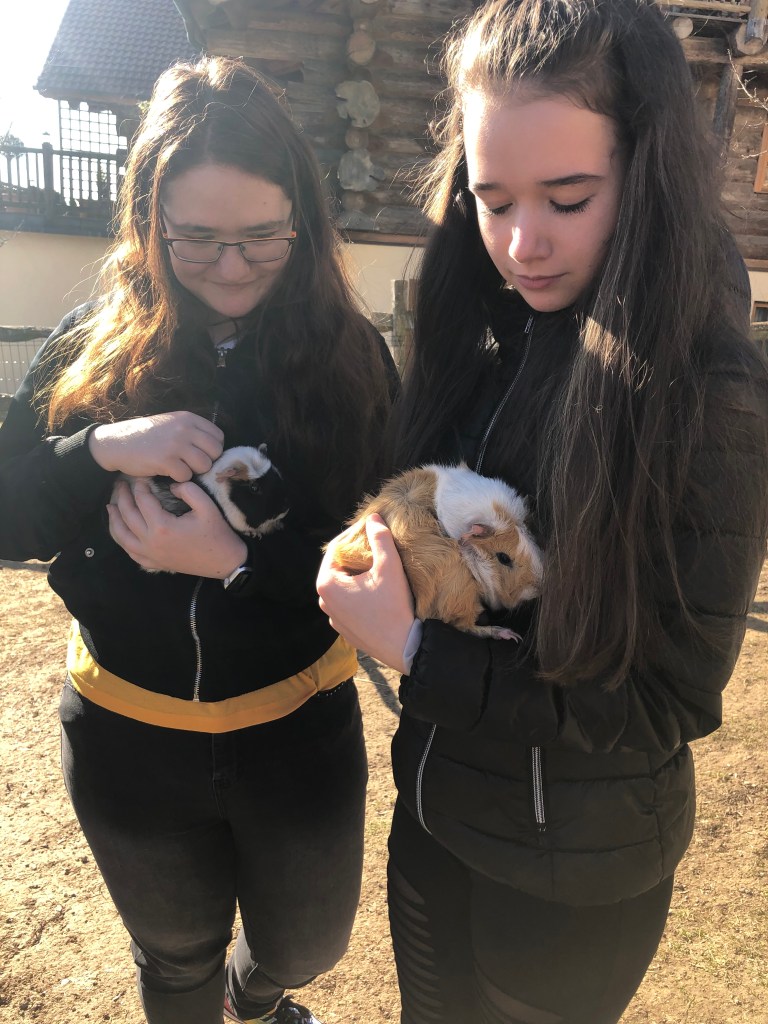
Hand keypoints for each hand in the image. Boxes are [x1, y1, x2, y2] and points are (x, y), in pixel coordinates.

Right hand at [90, 411, 223, 480]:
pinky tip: (168, 473)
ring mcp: (176, 444)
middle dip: (206, 462)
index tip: (200, 455)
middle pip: (215, 452)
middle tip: (191, 465)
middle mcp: (185, 429)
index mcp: (188, 418)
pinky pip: (186, 476)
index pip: (218, 436)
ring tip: (179, 468)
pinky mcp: (166, 460)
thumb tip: (215, 448)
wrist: (117, 442)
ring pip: (204, 465)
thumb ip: (192, 431)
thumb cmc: (146, 436)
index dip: (213, 449)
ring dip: (193, 472)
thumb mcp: (171, 423)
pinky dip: (178, 479)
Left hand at [107, 478, 246, 576]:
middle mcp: (150, 542)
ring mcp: (150, 555)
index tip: (141, 477)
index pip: (143, 501)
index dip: (140, 486)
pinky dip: (122, 540)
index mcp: (162, 527)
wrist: (225, 562)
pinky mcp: (154, 563)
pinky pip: (130, 552)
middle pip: (127, 516)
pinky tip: (121, 532)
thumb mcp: (207, 507)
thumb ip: (188, 490)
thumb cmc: (217, 534)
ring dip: (114, 520)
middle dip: (122, 498)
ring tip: (111, 506)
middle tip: (120, 485)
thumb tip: (171, 486)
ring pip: (122, 536)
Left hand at [317, 514, 415, 672]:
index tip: (371, 528)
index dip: (354, 535)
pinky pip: (349, 602)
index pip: (336, 549)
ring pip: (344, 585)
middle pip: (339, 567)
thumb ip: (380, 539)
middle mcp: (324, 601)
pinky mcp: (344, 628)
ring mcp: (333, 617)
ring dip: (358, 574)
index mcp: (327, 584)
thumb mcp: (389, 567)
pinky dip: (359, 593)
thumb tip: (373, 518)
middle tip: (376, 544)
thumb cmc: (394, 606)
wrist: (404, 647)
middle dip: (356, 555)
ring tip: (378, 565)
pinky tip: (377, 590)